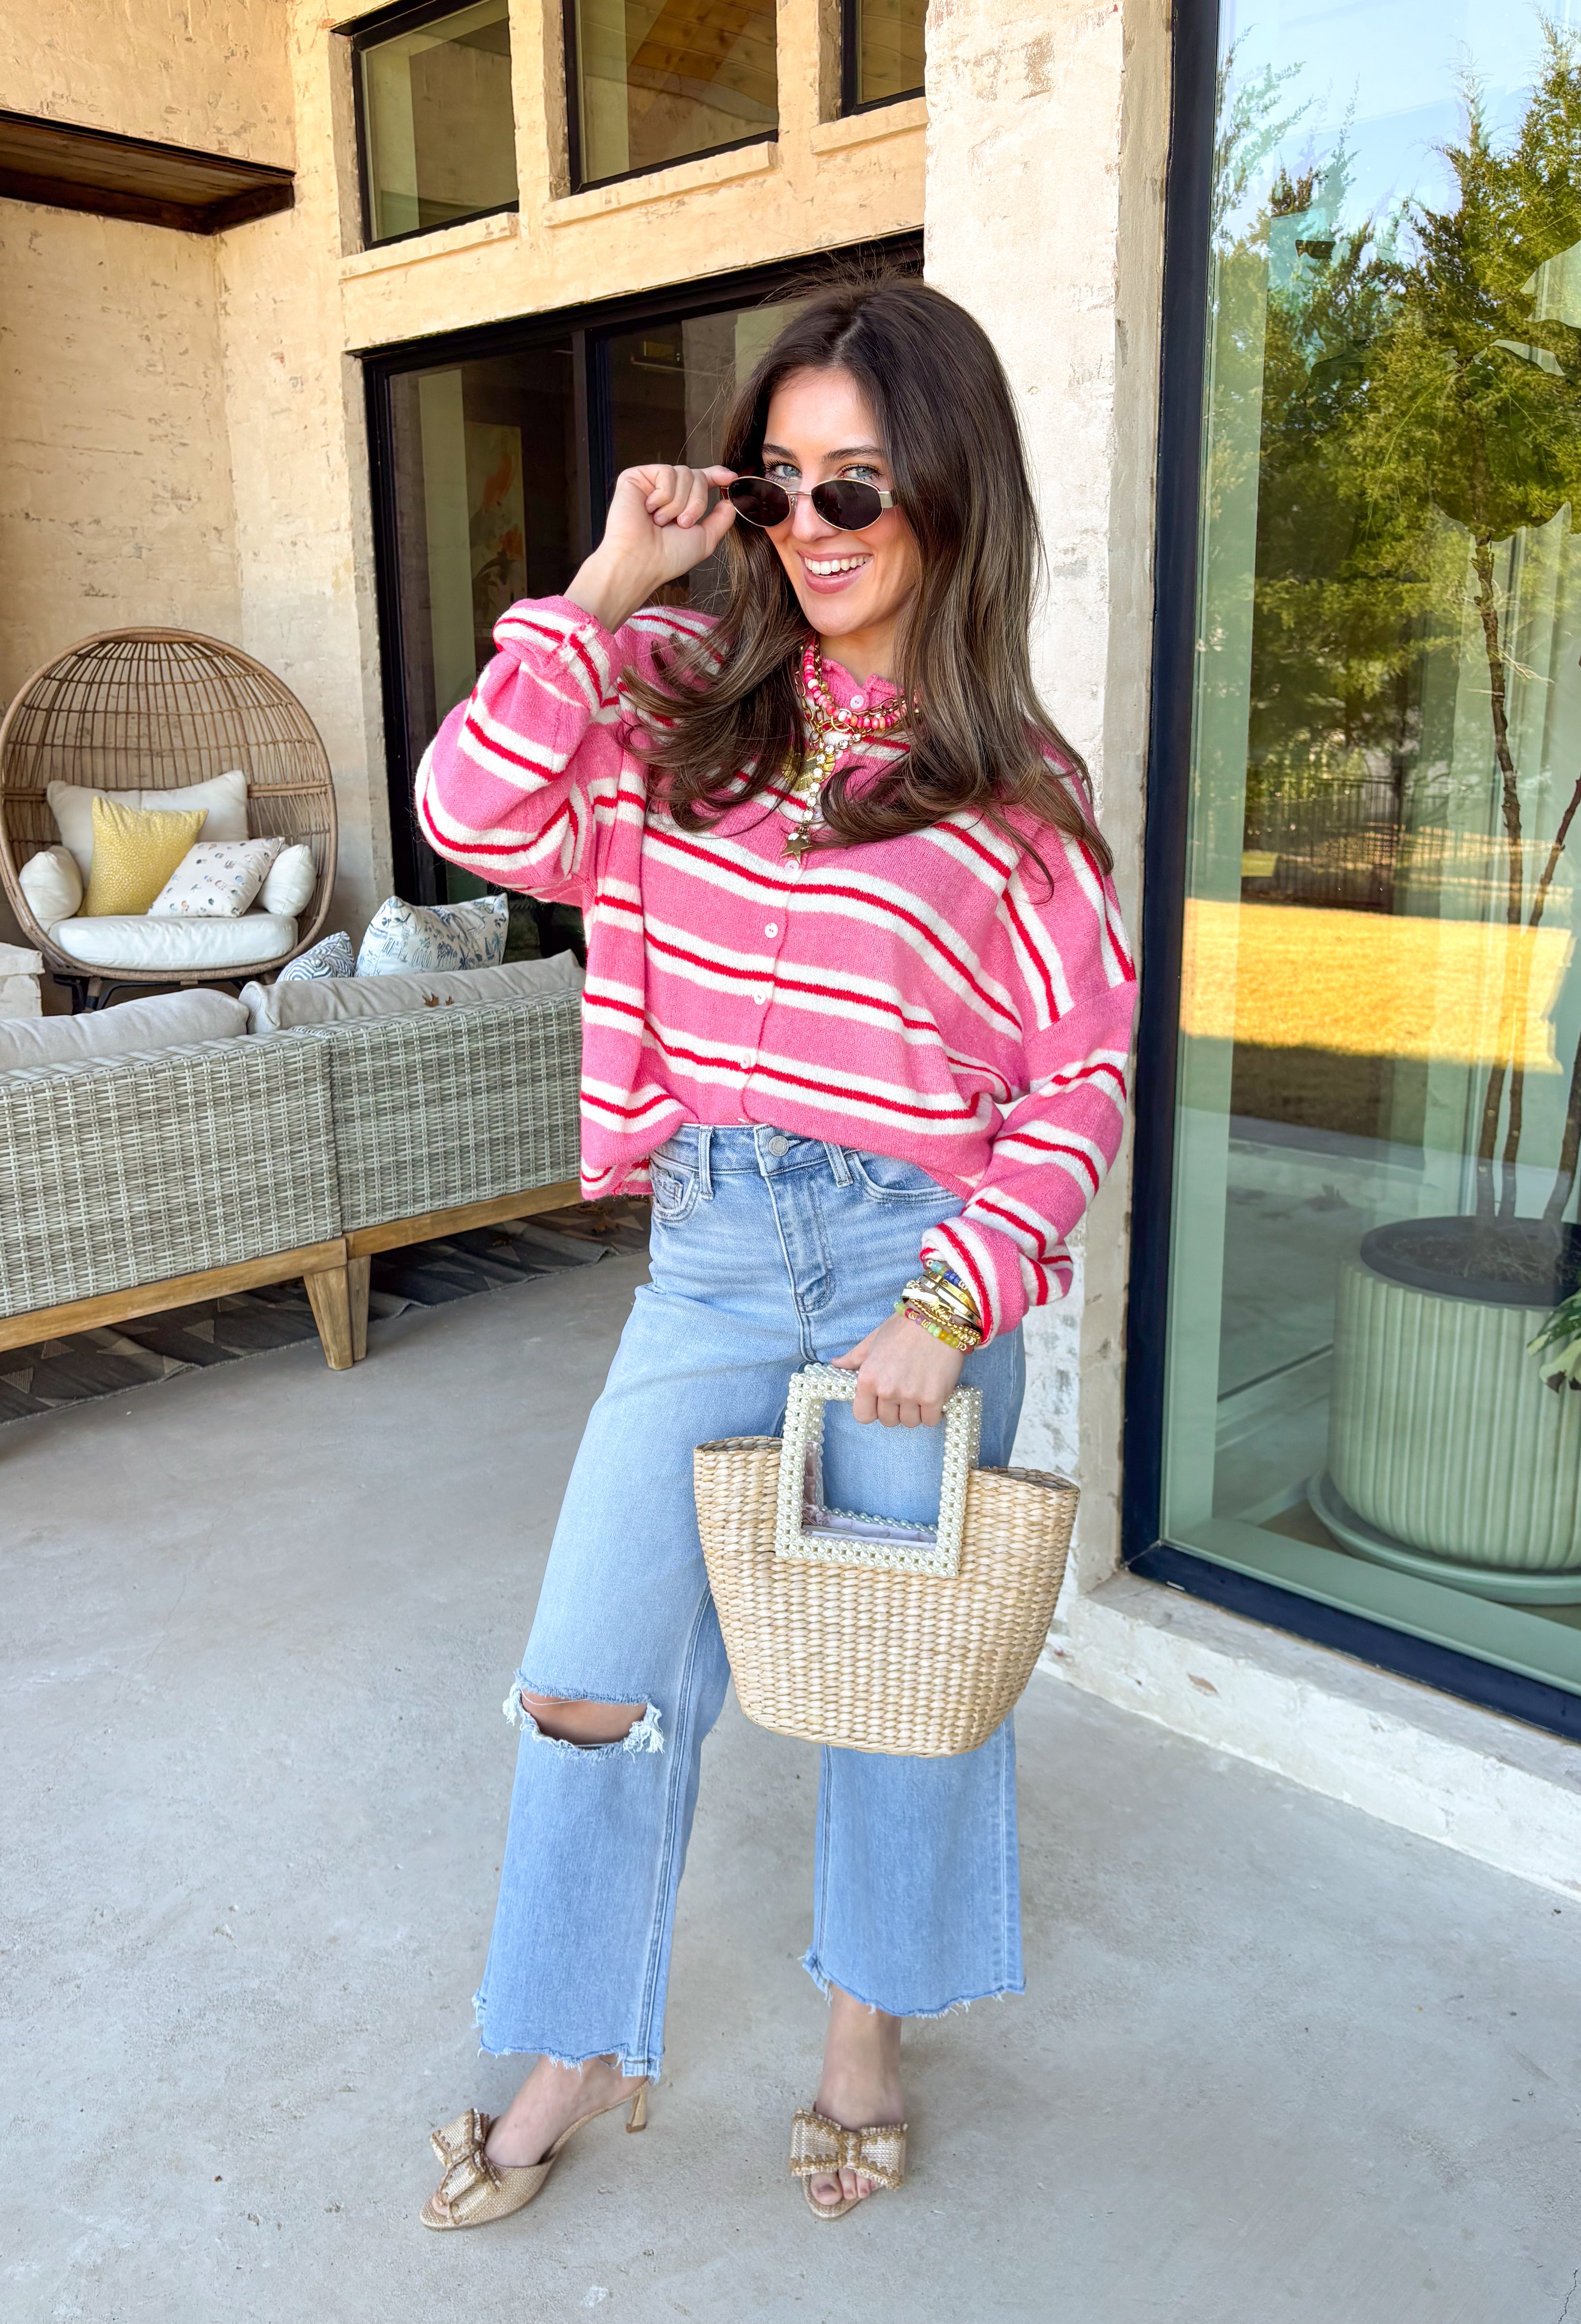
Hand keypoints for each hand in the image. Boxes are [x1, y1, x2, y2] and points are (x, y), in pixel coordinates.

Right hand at [566, 463, 738, 631]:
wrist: (641, 562)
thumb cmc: (668, 557)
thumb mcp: (705, 539)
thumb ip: (721, 519)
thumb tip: (730, 500)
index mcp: (681, 505)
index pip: (701, 480)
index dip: (717, 475)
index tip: (731, 478)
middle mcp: (666, 492)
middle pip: (697, 476)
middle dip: (696, 503)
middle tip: (681, 524)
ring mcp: (650, 483)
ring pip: (684, 473)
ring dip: (678, 503)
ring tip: (661, 521)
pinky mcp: (635, 477)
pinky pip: (666, 472)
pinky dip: (664, 496)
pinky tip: (650, 510)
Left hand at [832, 1311, 965, 1426]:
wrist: (938, 1318)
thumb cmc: (904, 1327)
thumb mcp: (873, 1340)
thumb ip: (854, 1357)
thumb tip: (836, 1363)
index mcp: (868, 1378)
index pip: (863, 1416)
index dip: (873, 1410)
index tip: (881, 1401)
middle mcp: (886, 1390)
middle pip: (888, 1421)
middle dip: (896, 1410)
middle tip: (905, 1390)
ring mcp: (910, 1396)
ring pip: (910, 1422)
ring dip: (915, 1411)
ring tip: (920, 1390)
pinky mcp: (933, 1398)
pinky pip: (930, 1420)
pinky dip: (932, 1411)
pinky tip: (933, 1393)